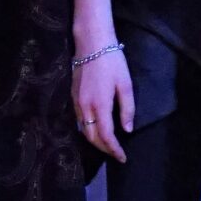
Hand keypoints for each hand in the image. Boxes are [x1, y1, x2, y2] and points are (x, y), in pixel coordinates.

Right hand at [72, 45, 132, 162]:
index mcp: (100, 105)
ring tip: (108, 145)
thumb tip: (126, 130)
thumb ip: (127, 109)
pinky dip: (88, 130)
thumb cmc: (112, 61)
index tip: (123, 157)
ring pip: (83, 130)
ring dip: (95, 141)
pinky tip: (97, 130)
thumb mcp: (126, 84)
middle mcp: (85, 107)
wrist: (91, 43)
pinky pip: (79, 121)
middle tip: (116, 154)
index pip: (106, 136)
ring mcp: (76, 102)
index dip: (114, 150)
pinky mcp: (73, 97)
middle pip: (92, 137)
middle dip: (104, 149)